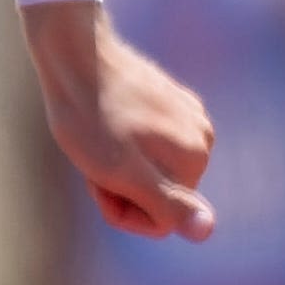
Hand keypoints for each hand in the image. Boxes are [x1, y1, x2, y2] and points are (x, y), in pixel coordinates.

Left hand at [28, 0, 219, 241]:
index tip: (98, 182)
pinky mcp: (175, 101)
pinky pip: (154, 142)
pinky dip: (128, 142)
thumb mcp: (120, 172)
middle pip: (162, 193)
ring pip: (157, 168)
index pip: (163, 221)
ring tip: (99, 139)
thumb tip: (208, 231)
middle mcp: (204, 140)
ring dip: (124, 165)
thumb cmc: (89, 118)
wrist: (77, 53)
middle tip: (93, 160)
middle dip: (125, 186)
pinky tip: (109, 121)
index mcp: (194, 161)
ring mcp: (191, 117)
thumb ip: (166, 205)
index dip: (123, 209)